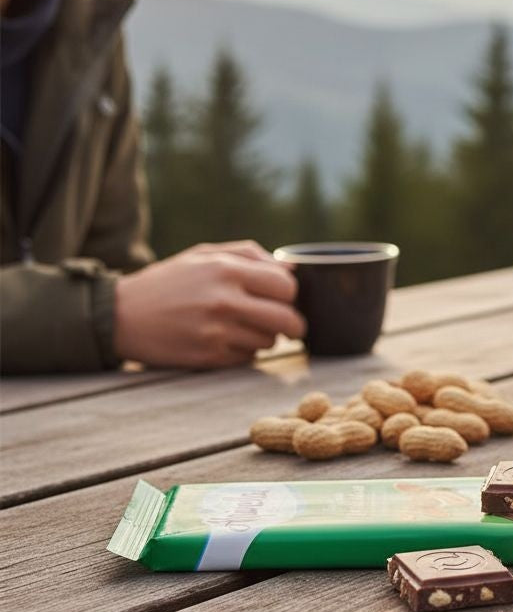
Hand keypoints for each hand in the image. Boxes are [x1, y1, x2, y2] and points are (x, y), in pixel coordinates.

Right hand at [114, 241, 305, 367]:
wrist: (120, 315)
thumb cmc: (169, 281)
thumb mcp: (205, 254)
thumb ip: (250, 256)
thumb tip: (292, 270)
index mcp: (226, 270)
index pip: (287, 287)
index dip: (291, 294)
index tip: (284, 299)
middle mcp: (224, 301)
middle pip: (287, 320)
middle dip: (293, 325)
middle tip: (288, 325)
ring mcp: (216, 332)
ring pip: (269, 342)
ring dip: (265, 337)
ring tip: (243, 327)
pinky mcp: (208, 357)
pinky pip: (247, 357)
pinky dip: (244, 351)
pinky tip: (225, 339)